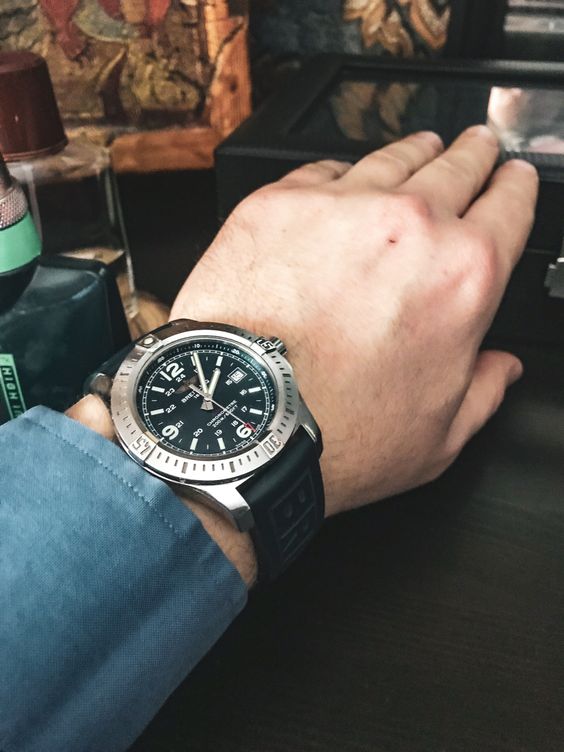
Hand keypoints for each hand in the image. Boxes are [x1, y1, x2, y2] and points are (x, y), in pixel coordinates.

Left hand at [171, 126, 537, 516]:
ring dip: (415, 152)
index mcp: (463, 277)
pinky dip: (340, 176)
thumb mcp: (437, 435)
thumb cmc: (333, 433)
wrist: (240, 419)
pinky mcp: (278, 203)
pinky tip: (341, 186)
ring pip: (393, 157)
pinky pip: (322, 170)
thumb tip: (499, 368)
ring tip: (421, 150)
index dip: (517, 186)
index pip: (511, 205)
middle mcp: (408, 226)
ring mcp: (340, 206)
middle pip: (457, 165)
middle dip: (474, 153)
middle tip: (475, 146)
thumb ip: (481, 391)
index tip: (514, 179)